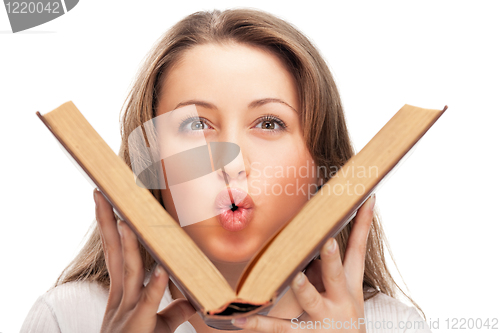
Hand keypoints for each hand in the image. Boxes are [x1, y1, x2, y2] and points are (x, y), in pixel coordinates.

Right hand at [94, 188, 195, 332]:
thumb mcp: (158, 325)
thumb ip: (173, 308)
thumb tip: (193, 295)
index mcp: (123, 295)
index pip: (116, 255)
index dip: (112, 230)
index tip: (111, 204)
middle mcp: (121, 300)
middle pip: (114, 255)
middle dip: (107, 224)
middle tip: (102, 194)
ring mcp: (126, 314)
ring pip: (127, 274)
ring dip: (127, 247)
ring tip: (125, 221)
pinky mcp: (138, 330)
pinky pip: (147, 306)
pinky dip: (153, 287)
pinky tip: (160, 270)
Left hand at [232, 194, 375, 332]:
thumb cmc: (343, 318)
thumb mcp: (348, 293)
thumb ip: (333, 266)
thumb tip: (321, 234)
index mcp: (350, 285)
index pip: (359, 249)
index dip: (364, 224)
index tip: (366, 199)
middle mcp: (340, 301)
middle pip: (336, 274)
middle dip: (332, 258)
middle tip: (328, 242)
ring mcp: (323, 320)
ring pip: (311, 300)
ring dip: (305, 288)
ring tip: (296, 279)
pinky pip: (279, 328)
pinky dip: (259, 324)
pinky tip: (240, 318)